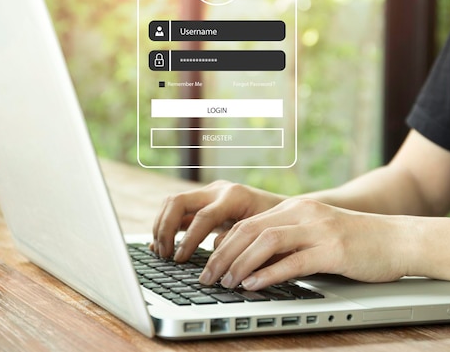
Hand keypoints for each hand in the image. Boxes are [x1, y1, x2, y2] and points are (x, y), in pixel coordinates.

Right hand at [151, 180, 285, 260]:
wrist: (288, 212)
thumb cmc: (280, 228)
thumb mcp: (265, 238)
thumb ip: (240, 244)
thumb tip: (215, 256)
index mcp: (235, 196)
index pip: (203, 216)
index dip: (189, 240)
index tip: (180, 260)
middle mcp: (219, 190)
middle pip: (179, 201)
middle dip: (166, 229)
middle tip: (165, 255)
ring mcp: (209, 193)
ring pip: (172, 202)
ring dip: (162, 226)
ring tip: (161, 252)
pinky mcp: (203, 202)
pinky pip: (176, 209)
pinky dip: (166, 225)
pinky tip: (161, 245)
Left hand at [199, 198, 412, 289]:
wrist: (398, 239)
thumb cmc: (354, 240)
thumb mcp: (313, 232)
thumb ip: (284, 240)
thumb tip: (247, 260)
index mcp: (293, 207)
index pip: (246, 223)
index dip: (221, 244)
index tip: (206, 264)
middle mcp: (302, 213)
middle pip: (248, 230)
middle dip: (222, 255)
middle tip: (208, 277)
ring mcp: (318, 230)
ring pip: (266, 242)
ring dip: (240, 264)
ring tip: (227, 283)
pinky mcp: (334, 250)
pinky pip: (293, 262)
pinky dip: (269, 274)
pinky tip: (254, 285)